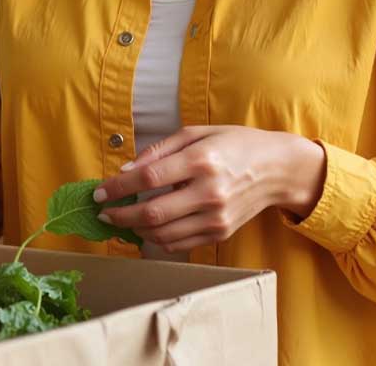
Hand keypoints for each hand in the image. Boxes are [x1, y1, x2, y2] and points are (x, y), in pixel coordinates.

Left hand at [91, 126, 326, 252]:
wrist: (277, 169)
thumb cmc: (234, 144)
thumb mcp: (196, 133)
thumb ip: (158, 150)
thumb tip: (125, 170)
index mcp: (200, 161)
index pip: (147, 179)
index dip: (117, 188)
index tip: (98, 191)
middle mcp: (209, 192)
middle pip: (152, 212)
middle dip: (119, 215)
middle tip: (102, 212)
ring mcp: (216, 217)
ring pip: (163, 233)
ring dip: (134, 229)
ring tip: (120, 219)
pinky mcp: (220, 233)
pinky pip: (179, 243)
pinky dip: (156, 239)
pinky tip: (145, 229)